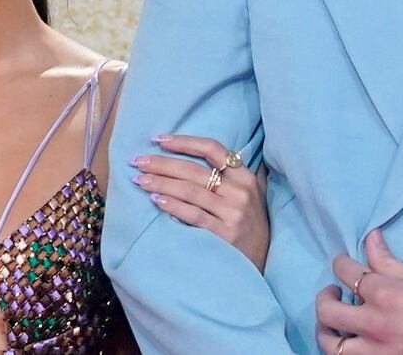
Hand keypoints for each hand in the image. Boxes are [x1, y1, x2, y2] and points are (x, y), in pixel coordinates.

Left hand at [130, 134, 269, 271]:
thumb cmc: (252, 225)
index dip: (184, 142)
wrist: (265, 264)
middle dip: (162, 163)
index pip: (212, 148)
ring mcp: (232, 213)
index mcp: (245, 176)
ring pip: (189, 191)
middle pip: (194, 170)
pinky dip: (172, 205)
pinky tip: (155, 200)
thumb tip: (223, 146)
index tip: (159, 139)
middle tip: (137, 160)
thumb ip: (240, 171)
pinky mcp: (224, 234)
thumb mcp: (254, 194)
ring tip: (140, 179)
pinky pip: (192, 215)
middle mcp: (240, 191)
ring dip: (160, 183)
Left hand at [315, 229, 402, 353]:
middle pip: (328, 313)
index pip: (346, 273)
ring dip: (328, 333)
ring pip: (334, 349)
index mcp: (385, 295)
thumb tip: (369, 238)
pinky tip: (354, 343)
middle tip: (333, 292)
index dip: (341, 263)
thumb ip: (387, 259)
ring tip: (336, 323)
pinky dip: (350, 353)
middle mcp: (377, 327)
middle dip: (325, 298)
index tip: (343, 262)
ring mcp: (382, 354)